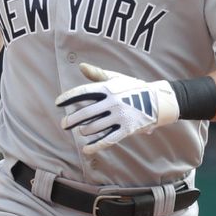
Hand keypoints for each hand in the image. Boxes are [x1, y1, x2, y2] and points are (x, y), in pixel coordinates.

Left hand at [55, 63, 178, 154]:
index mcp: (108, 88)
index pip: (83, 92)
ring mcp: (119, 116)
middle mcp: (112, 102)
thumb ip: (97, 74)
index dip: (68, 97)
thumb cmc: (133, 88)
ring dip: (84, 131)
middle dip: (72, 120)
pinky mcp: (127, 129)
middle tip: (64, 124)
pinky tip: (86, 149)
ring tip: (81, 131)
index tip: (58, 102)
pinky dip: (95, 145)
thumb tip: (81, 66)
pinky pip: (108, 139)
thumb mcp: (116, 78)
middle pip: (86, 113)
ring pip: (95, 127)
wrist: (158, 101)